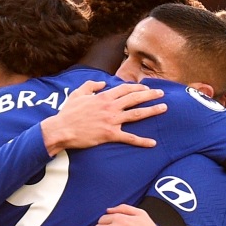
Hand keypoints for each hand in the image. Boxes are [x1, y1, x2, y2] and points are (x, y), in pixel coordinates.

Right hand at [41, 81, 166, 155]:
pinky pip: (129, 138)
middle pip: (135, 98)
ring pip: (137, 114)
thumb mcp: (77, 93)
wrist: (62, 129)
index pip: (125, 89)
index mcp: (104, 97)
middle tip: (161, 94)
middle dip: (150, 95)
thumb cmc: (68, 112)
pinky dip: (142, 141)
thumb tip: (102, 83)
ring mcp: (112, 121)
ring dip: (152, 110)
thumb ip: (90, 85)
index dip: (138, 87)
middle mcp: (110, 107)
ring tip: (164, 108)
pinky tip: (153, 143)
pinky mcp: (110, 135)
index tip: (146, 88)